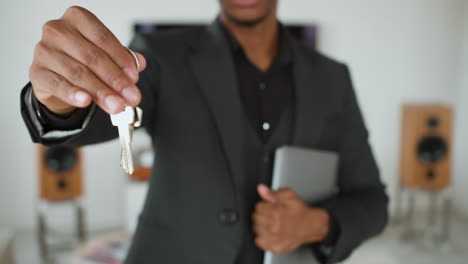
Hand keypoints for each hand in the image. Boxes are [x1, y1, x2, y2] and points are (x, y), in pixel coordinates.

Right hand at [29, 6, 146, 115]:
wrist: (59, 77)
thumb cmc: (84, 60)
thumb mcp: (107, 56)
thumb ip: (124, 59)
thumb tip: (139, 63)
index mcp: (78, 19)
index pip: (103, 38)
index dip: (121, 59)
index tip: (134, 77)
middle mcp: (58, 30)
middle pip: (92, 57)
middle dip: (115, 80)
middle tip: (130, 96)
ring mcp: (44, 51)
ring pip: (78, 73)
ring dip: (100, 92)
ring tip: (116, 105)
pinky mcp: (37, 72)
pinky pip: (58, 85)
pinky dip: (73, 94)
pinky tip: (86, 101)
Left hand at [252, 184, 329, 254]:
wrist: (311, 226)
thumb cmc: (300, 211)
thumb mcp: (289, 195)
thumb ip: (273, 192)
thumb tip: (261, 189)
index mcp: (277, 214)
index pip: (258, 207)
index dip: (265, 204)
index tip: (271, 206)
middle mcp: (274, 228)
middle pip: (256, 218)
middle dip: (263, 214)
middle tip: (272, 214)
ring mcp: (275, 239)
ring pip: (256, 229)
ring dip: (261, 224)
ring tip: (272, 222)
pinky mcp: (275, 248)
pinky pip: (259, 241)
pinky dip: (262, 236)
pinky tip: (270, 232)